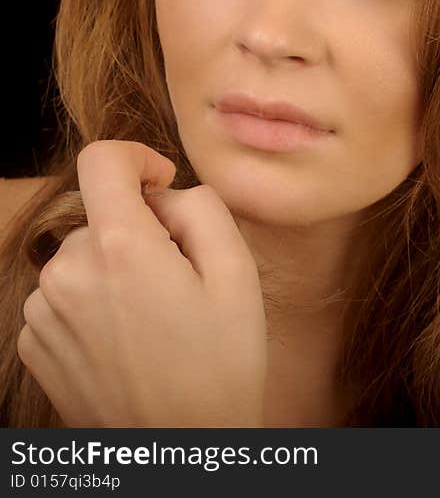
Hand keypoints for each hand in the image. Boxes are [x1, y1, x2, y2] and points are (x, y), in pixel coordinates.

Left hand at [17, 140, 266, 426]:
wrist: (182, 447)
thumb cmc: (220, 363)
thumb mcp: (237, 274)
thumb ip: (202, 208)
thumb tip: (165, 196)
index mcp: (121, 247)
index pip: (101, 160)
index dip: (137, 158)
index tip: (161, 183)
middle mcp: (68, 272)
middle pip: (102, 217)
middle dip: (141, 233)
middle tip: (182, 282)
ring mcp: (45, 312)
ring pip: (84, 258)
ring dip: (117, 270)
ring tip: (157, 320)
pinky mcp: (36, 344)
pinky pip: (66, 297)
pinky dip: (96, 303)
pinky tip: (129, 341)